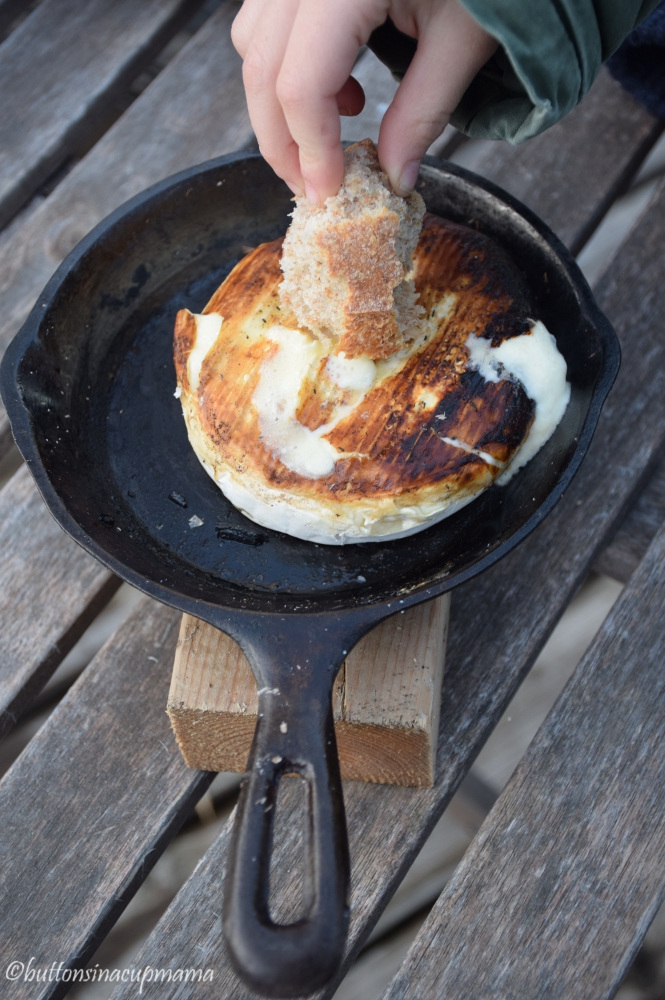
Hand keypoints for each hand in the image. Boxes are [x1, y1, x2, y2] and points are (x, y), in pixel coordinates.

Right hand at [231, 0, 496, 202]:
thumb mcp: (463, 38)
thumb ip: (422, 113)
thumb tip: (394, 178)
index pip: (299, 86)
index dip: (310, 151)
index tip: (329, 192)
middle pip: (260, 70)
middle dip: (283, 141)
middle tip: (316, 183)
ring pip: (251, 43)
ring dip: (282, 102)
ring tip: (345, 120)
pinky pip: (265, 17)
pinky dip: (288, 63)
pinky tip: (342, 80)